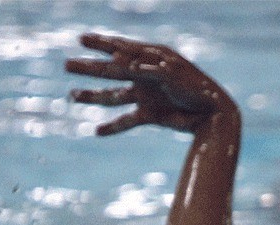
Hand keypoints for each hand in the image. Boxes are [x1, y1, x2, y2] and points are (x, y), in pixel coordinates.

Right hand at [65, 33, 235, 135]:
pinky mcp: (150, 115)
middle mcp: (144, 76)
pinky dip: (113, 126)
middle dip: (88, 68)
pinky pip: (127, 121)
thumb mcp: (172, 74)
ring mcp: (146, 96)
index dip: (100, 43)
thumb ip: (148, 68)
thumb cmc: (197, 89)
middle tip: (66, 65)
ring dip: (93, 96)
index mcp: (150, 59)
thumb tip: (124, 62)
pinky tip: (97, 131)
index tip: (81, 39)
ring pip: (113, 96)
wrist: (214, 115)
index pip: (120, 48)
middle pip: (111, 71)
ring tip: (73, 96)